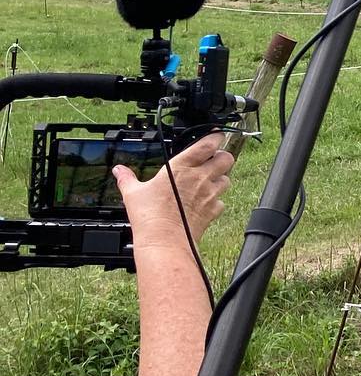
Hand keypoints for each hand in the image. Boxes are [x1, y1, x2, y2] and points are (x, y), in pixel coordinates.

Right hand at [118, 131, 233, 246]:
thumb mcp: (133, 194)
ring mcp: (209, 194)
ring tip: (209, 181)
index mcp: (181, 167)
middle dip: (222, 157)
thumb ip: (127, 178)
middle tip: (213, 160)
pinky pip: (221, 202)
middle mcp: (200, 177)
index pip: (208, 143)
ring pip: (227, 178)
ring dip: (220, 178)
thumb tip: (119, 170)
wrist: (164, 240)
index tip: (215, 134)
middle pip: (226, 158)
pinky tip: (205, 204)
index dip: (215, 136)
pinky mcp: (213, 210)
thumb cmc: (150, 216)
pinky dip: (216, 202)